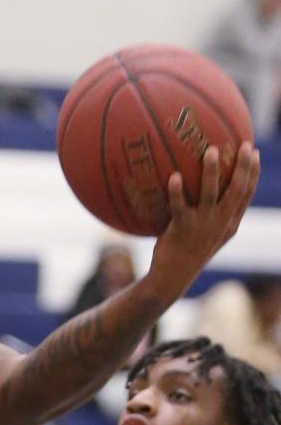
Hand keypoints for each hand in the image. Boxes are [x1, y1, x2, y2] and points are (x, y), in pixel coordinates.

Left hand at [146, 142, 259, 300]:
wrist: (170, 279)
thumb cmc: (186, 254)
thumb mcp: (207, 237)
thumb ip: (213, 216)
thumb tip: (209, 190)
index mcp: (228, 224)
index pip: (246, 195)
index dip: (253, 173)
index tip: (254, 152)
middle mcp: (219, 223)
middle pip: (236, 190)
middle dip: (243, 166)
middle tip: (243, 145)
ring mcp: (201, 226)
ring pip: (210, 194)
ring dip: (211, 171)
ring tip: (210, 151)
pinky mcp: (181, 230)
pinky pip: (179, 206)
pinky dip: (177, 191)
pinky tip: (175, 176)